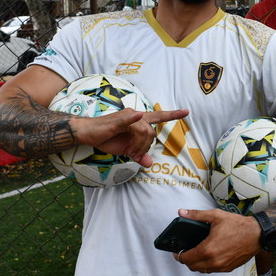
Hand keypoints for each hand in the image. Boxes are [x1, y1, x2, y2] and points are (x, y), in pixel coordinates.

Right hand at [74, 108, 188, 166]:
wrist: (88, 133)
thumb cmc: (106, 138)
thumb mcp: (125, 149)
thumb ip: (138, 154)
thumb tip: (149, 163)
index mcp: (138, 120)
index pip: (158, 116)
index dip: (173, 115)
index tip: (187, 112)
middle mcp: (135, 115)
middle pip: (152, 132)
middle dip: (146, 147)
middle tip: (134, 155)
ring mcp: (127, 116)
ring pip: (144, 132)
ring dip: (139, 146)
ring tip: (130, 152)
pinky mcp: (118, 120)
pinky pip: (129, 120)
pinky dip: (134, 118)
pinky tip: (137, 115)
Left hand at [172, 208, 260, 272]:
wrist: (257, 235)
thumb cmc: (238, 225)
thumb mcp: (215, 216)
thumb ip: (197, 215)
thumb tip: (182, 212)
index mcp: (208, 249)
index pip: (186, 258)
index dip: (179, 256)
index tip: (177, 251)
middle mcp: (214, 261)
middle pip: (192, 267)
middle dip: (187, 260)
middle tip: (186, 251)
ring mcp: (222, 266)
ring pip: (202, 270)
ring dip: (197, 264)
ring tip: (197, 253)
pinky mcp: (229, 268)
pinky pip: (213, 270)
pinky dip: (208, 265)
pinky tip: (210, 255)